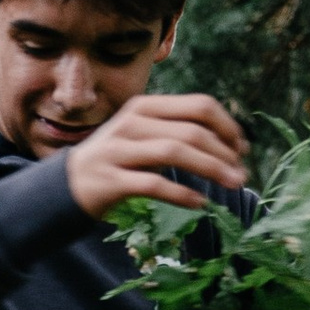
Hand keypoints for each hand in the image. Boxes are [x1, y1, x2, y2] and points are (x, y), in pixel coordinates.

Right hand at [62, 92, 248, 221]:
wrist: (68, 185)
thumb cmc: (118, 161)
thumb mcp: (145, 136)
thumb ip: (177, 131)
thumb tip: (229, 143)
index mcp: (145, 107)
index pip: (199, 105)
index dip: (227, 126)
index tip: (242, 148)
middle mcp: (132, 123)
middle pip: (191, 130)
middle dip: (224, 152)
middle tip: (242, 174)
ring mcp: (119, 150)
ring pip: (175, 152)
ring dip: (211, 169)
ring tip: (232, 185)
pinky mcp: (110, 179)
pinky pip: (154, 184)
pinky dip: (182, 194)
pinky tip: (200, 203)